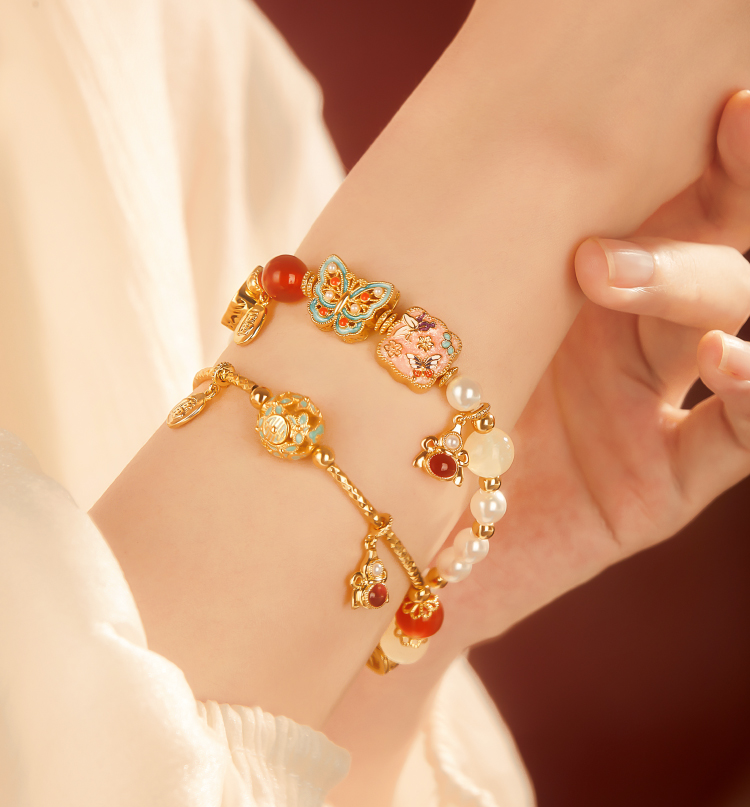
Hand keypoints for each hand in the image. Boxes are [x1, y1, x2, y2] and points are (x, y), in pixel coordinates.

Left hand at [439, 90, 749, 649]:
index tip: (702, 88)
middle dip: (723, 179)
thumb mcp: (417, 327)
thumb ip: (447, 258)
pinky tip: (729, 360)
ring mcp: (647, 406)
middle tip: (713, 127)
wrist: (384, 537)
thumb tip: (424, 154)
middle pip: (705, 235)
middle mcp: (621, 334)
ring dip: (689, 279)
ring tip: (608, 271)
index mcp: (566, 282)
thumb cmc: (393, 421)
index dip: (689, 140)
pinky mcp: (659, 486)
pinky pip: (734, 437)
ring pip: (722, 315)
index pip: (649, 191)